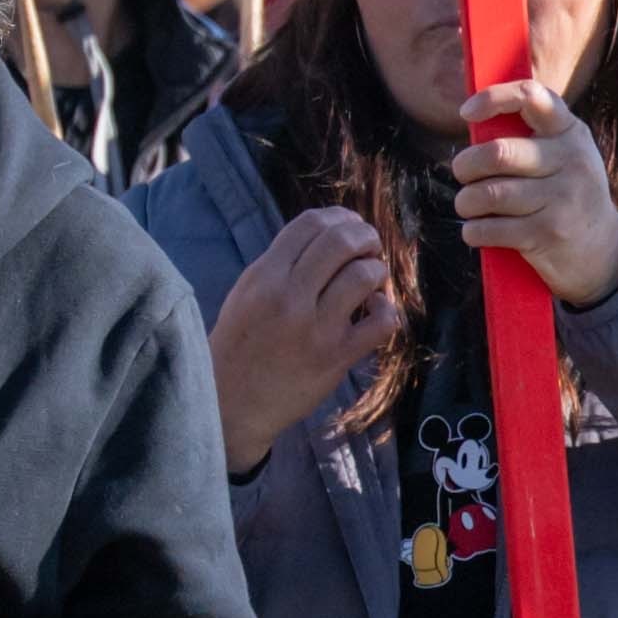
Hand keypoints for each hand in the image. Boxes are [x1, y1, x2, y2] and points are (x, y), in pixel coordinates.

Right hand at [209, 207, 410, 475]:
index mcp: (265, 276)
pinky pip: (380, 322)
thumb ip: (280, 263)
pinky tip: (375, 310)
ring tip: (372, 278)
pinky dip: (386, 309)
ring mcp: (314, 328)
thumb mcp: (247, 292)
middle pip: (340, 242)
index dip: (338, 216)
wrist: (231, 401)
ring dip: (376, 270)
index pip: (310, 224)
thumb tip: (325, 234)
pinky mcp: (336, 357)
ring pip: (364, 275)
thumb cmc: (241, 342)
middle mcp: (289, 296)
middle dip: (364, 236)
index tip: (350, 225)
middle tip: (370, 246)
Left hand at [444, 79, 617, 308]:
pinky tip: (477, 231)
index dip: (493, 98)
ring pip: (488, 193)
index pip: (531, 97)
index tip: (467, 113)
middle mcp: (570, 161)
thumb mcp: (566, 156)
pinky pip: (490, 228)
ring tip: (468, 205)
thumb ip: (532, 136)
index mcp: (571, 132)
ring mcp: (561, 199)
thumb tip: (473, 119)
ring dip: (466, 202)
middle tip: (463, 174)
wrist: (604, 254)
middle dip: (466, 165)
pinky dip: (473, 231)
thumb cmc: (568, 195)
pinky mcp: (547, 234)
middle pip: (498, 153)